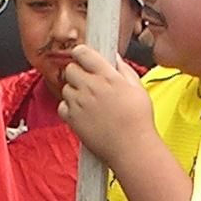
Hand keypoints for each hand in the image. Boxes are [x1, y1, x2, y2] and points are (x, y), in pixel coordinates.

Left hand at [54, 45, 157, 165]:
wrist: (131, 148)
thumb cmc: (138, 120)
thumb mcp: (138, 88)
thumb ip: (124, 69)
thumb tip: (114, 58)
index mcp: (107, 76)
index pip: (83, 52)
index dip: (81, 53)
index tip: (83, 57)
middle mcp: (90, 87)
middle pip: (70, 69)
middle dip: (78, 73)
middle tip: (88, 82)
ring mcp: (79, 103)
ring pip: (65, 88)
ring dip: (74, 91)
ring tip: (89, 102)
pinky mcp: (72, 119)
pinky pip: (61, 106)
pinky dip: (69, 108)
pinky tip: (83, 113)